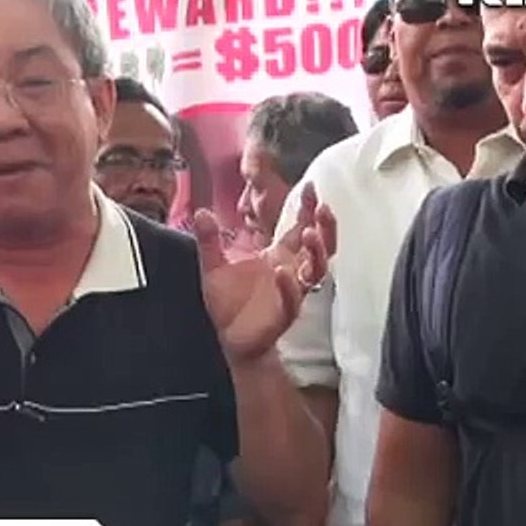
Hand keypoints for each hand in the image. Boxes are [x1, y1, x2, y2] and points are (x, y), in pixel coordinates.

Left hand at [193, 183, 335, 361]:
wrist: (230, 339)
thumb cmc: (229, 303)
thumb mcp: (213, 266)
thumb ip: (209, 240)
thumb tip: (201, 212)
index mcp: (277, 256)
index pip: (298, 227)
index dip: (307, 208)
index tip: (312, 187)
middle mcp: (289, 271)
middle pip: (318, 246)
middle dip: (324, 227)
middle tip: (322, 208)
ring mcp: (290, 292)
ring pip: (315, 270)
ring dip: (315, 252)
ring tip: (308, 233)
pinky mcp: (283, 314)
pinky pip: (292, 299)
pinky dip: (289, 286)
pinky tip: (282, 272)